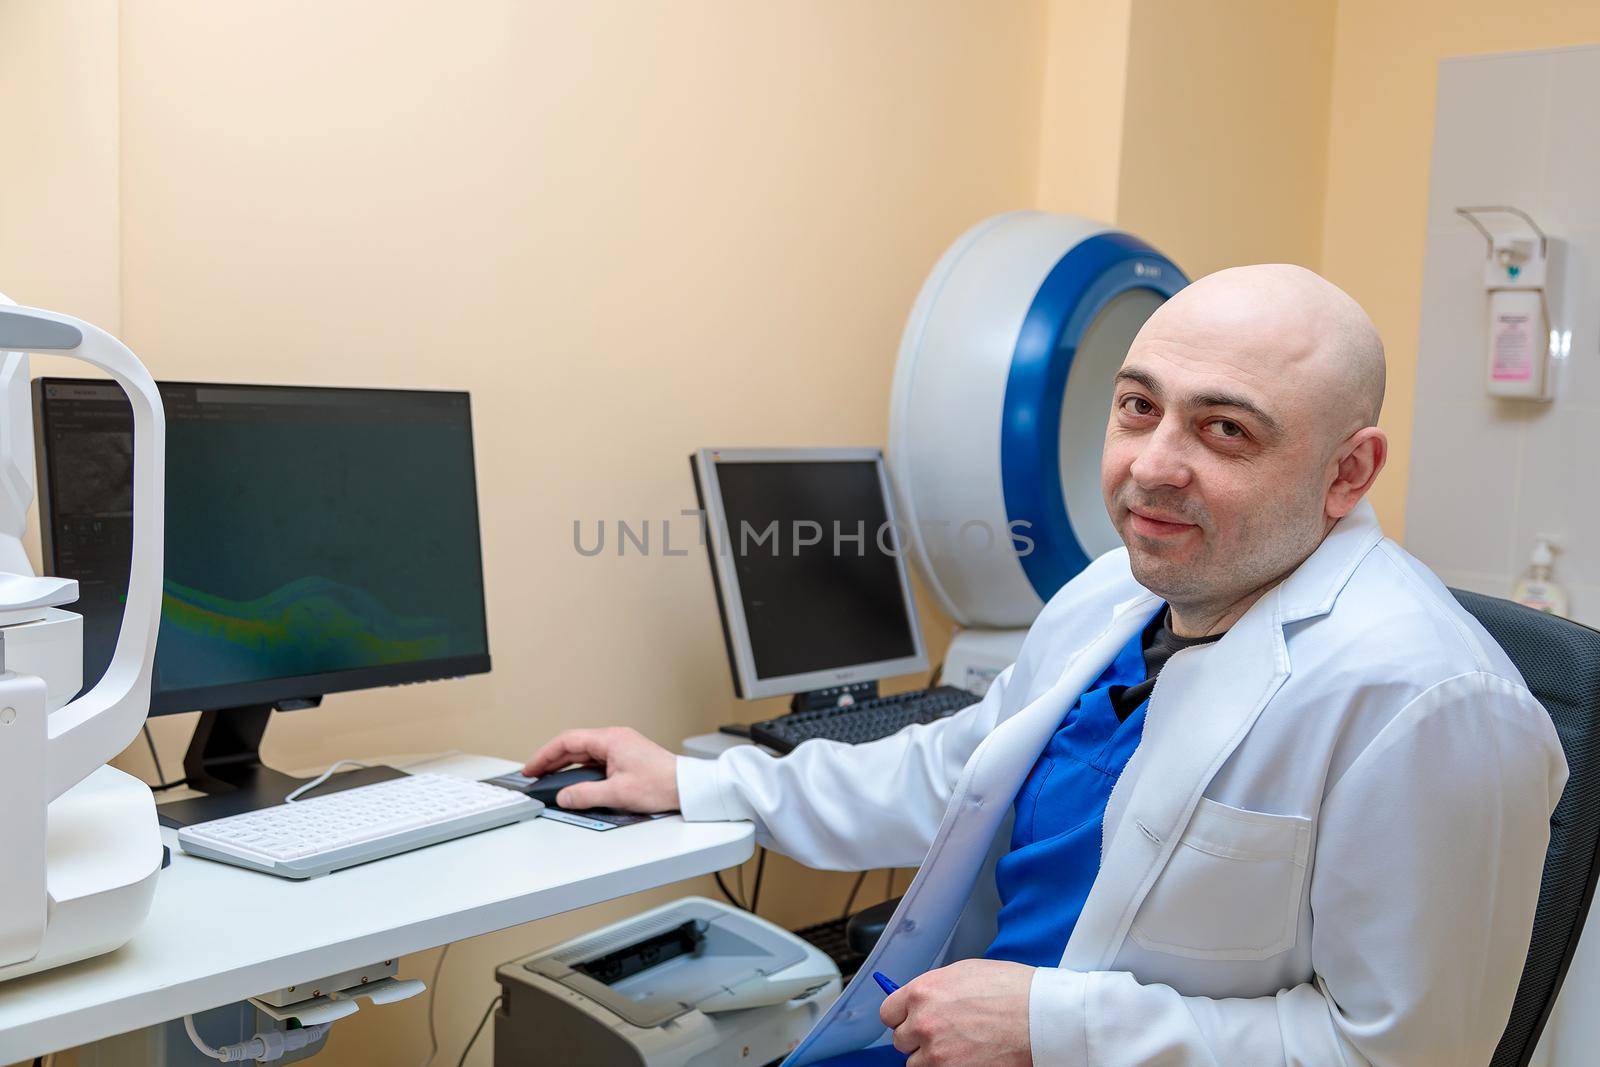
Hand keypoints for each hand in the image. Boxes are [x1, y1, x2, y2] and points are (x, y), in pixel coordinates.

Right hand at [522, 727, 679, 811]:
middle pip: (574, 745)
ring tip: (548, 778)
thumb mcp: (617, 793)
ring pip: (584, 753)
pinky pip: (595, 760)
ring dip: (565, 765)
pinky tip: (573, 781)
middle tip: (534, 775)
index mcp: (610, 739)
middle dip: (551, 760)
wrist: (686, 787)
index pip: (567, 741)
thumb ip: (585, 795)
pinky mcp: (625, 758)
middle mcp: (614, 739)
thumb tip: (563, 796)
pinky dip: (580, 769)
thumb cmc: (661, 784)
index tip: (531, 768)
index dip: (545, 755)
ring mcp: (620, 747)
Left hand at [879, 959, 1033, 1065]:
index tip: (910, 1020)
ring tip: (958, 1048)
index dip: (902, 1017)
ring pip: (917, 1064)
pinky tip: (967, 1058)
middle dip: (918, 1038)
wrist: (1042, 1017)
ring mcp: (937, 1054)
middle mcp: (923, 1023)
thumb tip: (920, 1001)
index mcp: (923, 992)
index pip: (888, 1013)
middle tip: (943, 1033)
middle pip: (900, 1041)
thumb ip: (934, 989)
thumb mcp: (964, 973)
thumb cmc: (1012, 990)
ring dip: (932, 1058)